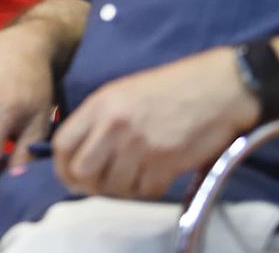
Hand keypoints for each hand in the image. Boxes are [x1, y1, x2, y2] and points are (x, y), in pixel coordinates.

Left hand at [51, 47, 258, 199]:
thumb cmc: (170, 88)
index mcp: (99, 105)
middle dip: (89, 184)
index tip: (72, 176)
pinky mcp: (165, 162)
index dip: (63, 167)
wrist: (216, 88)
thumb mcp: (122, 92)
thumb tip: (80, 154)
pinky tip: (154, 175)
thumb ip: (98, 120)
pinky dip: (147, 189)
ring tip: (134, 175)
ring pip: (113, 187)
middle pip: (82, 172)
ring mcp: (139, 145)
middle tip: (104, 184)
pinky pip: (144, 191)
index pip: (62, 145)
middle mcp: (114, 126)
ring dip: (121, 189)